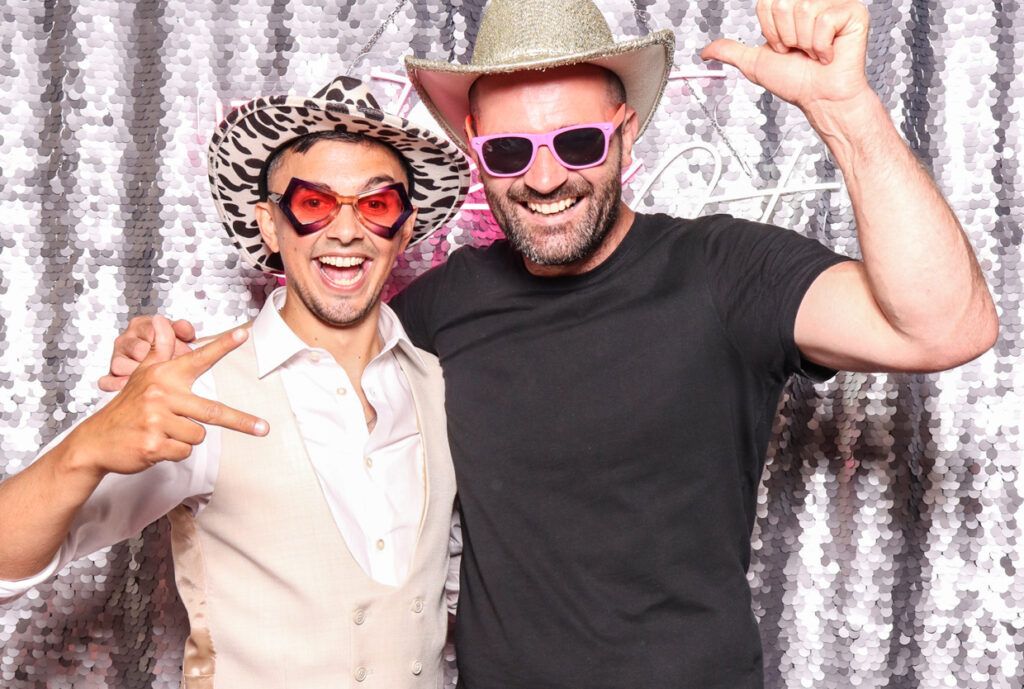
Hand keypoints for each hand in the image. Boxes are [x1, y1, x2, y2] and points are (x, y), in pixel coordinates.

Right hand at [71, 316, 267, 477]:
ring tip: (163, 433)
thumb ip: (158, 350)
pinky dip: (175, 452)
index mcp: (163, 377)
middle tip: (264, 428)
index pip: (198, 358)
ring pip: (198, 436)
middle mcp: (161, 395)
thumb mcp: (140, 376)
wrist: (95, 441)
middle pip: (213, 411)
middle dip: (242, 422)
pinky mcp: (153, 444)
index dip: (222, 345)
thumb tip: (162, 321)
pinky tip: (156, 446)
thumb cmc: (125, 408)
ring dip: (185, 439)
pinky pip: (184, 452)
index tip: (244, 334)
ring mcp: (157, 421)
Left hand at [701, 0, 871, 112]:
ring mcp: (834, 4)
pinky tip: (828, 53)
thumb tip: (705, 52)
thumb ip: (730, 52)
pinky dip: (822, 45)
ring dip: (804, 43)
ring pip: (804, 10)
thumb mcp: (755, 63)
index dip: (770, 31)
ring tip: (814, 53)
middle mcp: (813, 1)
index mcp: (793, 7)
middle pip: (783, 3)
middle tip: (799, 51)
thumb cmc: (796, 81)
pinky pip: (824, 21)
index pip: (767, 3)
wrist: (820, 98)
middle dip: (785, 37)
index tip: (782, 47)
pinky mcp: (853, 13)